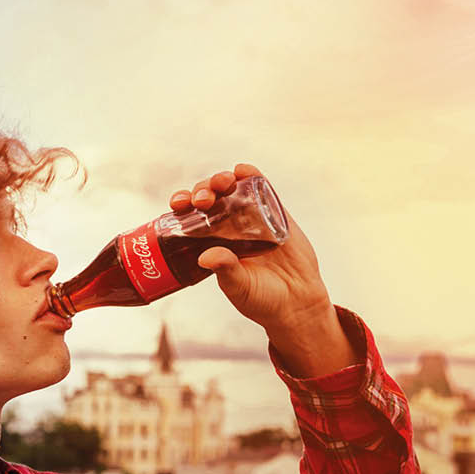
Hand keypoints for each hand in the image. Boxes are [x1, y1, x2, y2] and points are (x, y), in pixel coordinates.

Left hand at [170, 164, 355, 375]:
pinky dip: (250, 175)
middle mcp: (228, 226)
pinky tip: (242, 171)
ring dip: (221, 180)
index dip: (182, 205)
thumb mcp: (238, 287)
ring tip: (221, 184)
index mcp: (211, 242)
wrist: (297, 302)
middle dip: (201, 191)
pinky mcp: (275, 213)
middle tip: (203, 201)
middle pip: (208, 198)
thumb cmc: (261, 299)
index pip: (190, 217)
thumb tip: (205, 256)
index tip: (177, 205)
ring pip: (231, 189)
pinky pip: (261, 188)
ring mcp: (251, 217)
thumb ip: (225, 270)